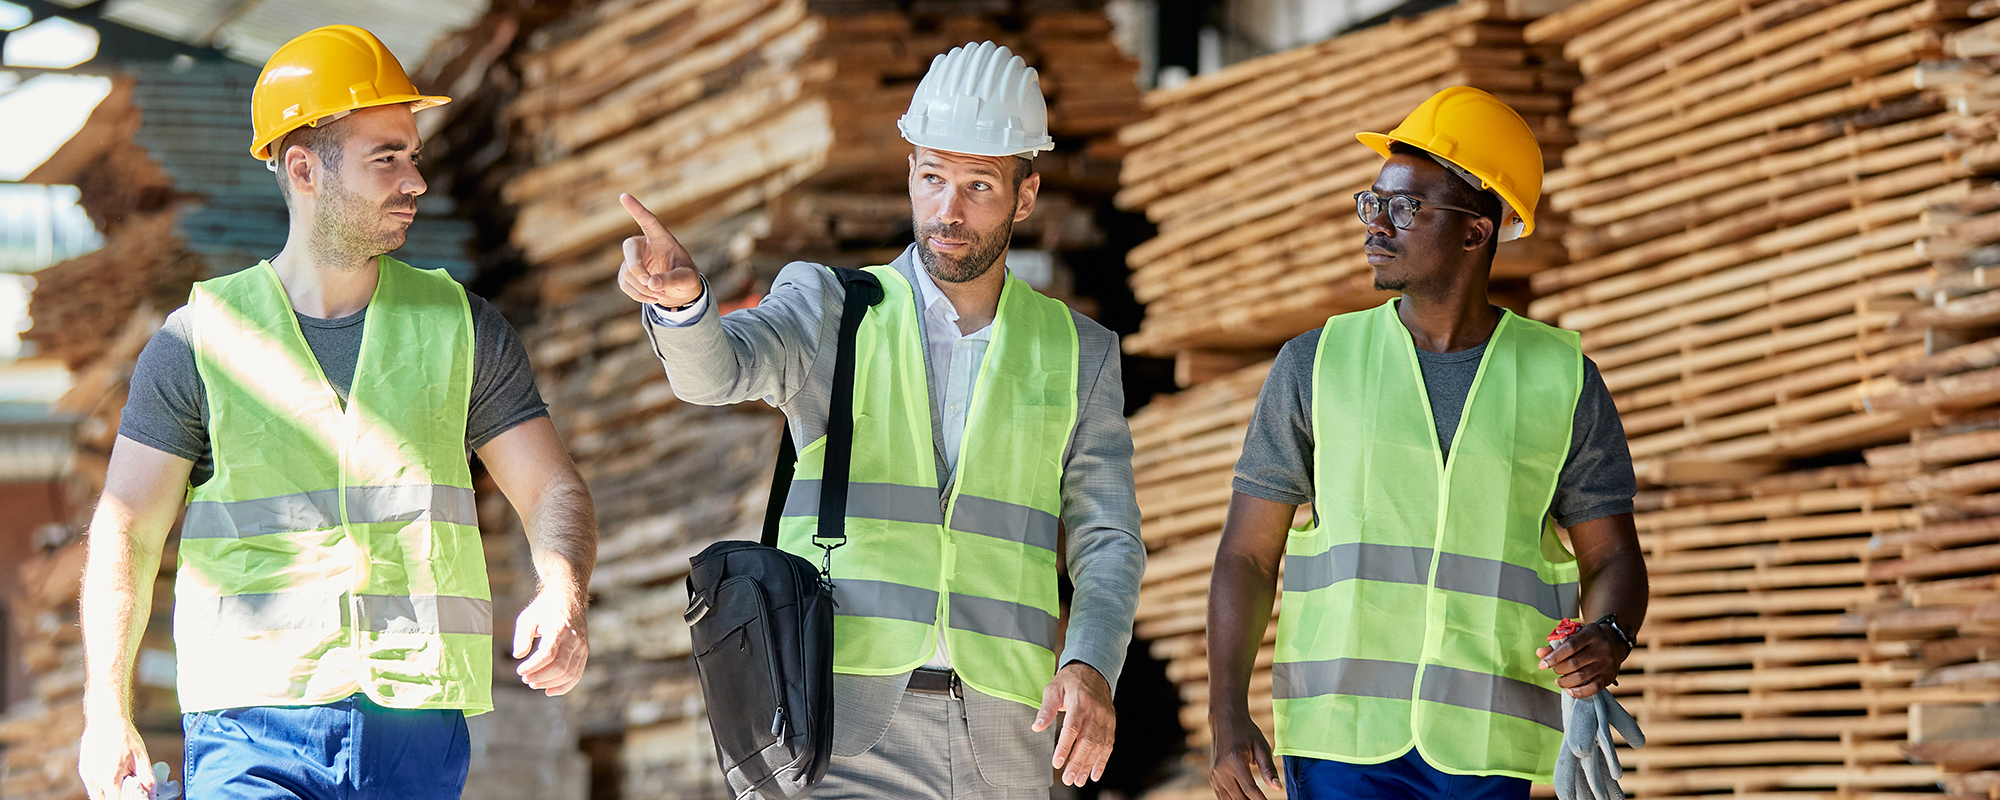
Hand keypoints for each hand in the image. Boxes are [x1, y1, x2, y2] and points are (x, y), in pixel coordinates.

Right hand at [78, 717, 150, 799]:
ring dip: (108, 794)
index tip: (135, 797)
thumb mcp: (141, 757)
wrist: (106, 720)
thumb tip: (152, 796)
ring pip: (97, 796)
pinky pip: (92, 786)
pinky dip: (102, 786)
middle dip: (116, 798)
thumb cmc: (125, 737)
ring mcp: (87, 775)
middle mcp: (95, 779)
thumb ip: (147, 779)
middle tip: (128, 789)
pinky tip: (112, 773)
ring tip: (121, 779)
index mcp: (110, 778)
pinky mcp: (83, 771)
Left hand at [513, 591, 588, 695]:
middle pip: (559, 667)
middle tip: (525, 679)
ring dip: (550, 683)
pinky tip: (549, 690)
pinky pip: (577, 674)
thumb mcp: (527, 617)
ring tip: (533, 683)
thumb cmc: (545, 609)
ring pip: (569, 674)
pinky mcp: (584, 652)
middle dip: (540, 677)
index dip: (532, 667)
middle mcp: (574, 638)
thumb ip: (521, 637)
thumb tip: (519, 656)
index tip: (519, 671)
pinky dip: (564, 686)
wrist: (568, 598)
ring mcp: (581, 646)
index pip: (547, 655)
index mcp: (559, 628)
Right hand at [616, 193, 703, 307]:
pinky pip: (625, 284)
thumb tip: (651, 283)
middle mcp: (645, 245)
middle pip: (630, 248)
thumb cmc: (686, 279)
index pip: (648, 221)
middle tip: (650, 284)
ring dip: (642, 287)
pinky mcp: (627, 273)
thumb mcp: (687, 279)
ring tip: (661, 294)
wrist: (680, 292)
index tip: (624, 196)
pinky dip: (637, 294)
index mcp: (662, 239)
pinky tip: (652, 297)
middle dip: (637, 268)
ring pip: (627, 271)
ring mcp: (634, 259)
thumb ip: (672, 279)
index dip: (636, 209)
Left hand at [1034, 661, 1114, 786]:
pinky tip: (1095, 774)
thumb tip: (1036, 727)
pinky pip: (1108, 745)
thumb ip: (1046, 709)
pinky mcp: (1111, 724)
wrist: (1094, 670)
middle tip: (1068, 778)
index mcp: (1080, 702)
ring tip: (1079, 780)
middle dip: (1077, 762)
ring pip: (1098, 746)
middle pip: (1087, 741)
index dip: (1065, 747)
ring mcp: (1105, 719)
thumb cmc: (1070, 681)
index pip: (1072, 728)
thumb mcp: (1054, 688)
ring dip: (1089, 765)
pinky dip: (1102, 761)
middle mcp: (1095, 712)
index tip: (1056, 762)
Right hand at [1209, 713, 1280, 799]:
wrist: (1225, 721)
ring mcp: (1215, 775)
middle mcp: (1221, 771)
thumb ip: (1268, 769)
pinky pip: (1222, 796)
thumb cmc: (1246, 732)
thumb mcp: (1261, 747)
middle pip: (1239, 798)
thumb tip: (1278, 788)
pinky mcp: (1213, 778)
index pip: (1250, 789)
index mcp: (1234, 761)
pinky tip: (1244, 799)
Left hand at [1538, 621, 1630, 697]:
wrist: (1614, 642)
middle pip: (1574, 663)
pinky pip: (1593, 688)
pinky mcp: (1609, 676)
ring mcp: (1607, 663)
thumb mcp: (1575, 635)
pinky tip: (1570, 690)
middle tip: (1554, 670)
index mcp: (1591, 634)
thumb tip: (1540, 653)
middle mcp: (1601, 648)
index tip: (1542, 665)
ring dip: (1565, 682)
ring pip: (1581, 676)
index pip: (1569, 647)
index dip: (1553, 657)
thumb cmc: (1588, 639)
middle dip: (1558, 669)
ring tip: (1559, 681)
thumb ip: (1557, 644)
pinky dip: (1579, 692)